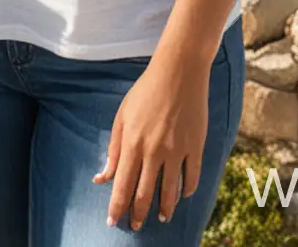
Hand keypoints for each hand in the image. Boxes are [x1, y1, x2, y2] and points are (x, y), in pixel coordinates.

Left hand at [94, 42, 212, 230]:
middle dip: (138, 214)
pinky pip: (192, 177)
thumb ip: (113, 149)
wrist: (178, 72)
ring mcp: (176, 150)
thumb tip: (102, 177)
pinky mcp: (195, 147)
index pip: (122, 185)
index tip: (114, 222)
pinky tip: (182, 196)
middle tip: (136, 225)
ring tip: (162, 218)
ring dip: (165, 209)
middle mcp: (153, 151)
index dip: (117, 207)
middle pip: (144, 193)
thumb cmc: (146, 92)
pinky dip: (187, 190)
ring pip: (170, 191)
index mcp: (132, 143)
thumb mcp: (122, 116)